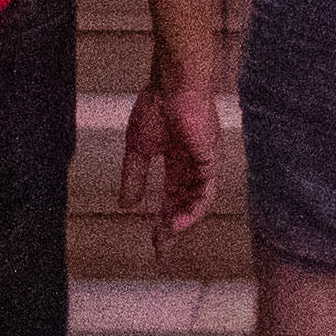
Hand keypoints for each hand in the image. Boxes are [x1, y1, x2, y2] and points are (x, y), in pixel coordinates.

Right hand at [118, 68, 227, 242]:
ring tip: (166, 238)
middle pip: (185, 205)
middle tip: (162, 249)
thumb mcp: (137, 149)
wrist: (172, 85)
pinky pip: (205, 191)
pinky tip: (178, 221)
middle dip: (173, 228)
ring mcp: (204, 164)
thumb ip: (134, 177)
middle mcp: (194, 166)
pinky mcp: (210, 160)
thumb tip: (125, 204)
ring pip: (197, 202)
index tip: (154, 241)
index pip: (172, 198)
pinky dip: (192, 209)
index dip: (163, 220)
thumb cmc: (156, 106)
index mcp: (177, 161)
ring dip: (182, 222)